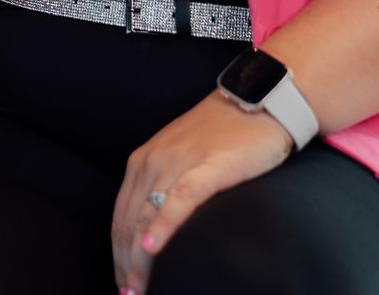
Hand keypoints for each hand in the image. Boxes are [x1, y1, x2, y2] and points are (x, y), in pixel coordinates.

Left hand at [111, 89, 295, 294]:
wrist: (260, 102)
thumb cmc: (225, 135)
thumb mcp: (184, 159)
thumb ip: (167, 187)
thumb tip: (157, 230)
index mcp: (143, 161)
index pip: (121, 217)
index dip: (118, 254)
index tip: (122, 282)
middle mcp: (152, 161)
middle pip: (129, 223)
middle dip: (126, 264)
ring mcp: (178, 163)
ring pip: (148, 217)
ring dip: (140, 259)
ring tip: (139, 289)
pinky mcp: (208, 167)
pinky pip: (179, 200)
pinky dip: (163, 226)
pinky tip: (154, 249)